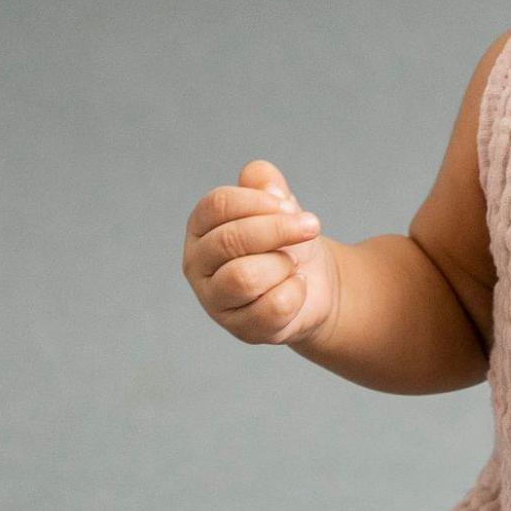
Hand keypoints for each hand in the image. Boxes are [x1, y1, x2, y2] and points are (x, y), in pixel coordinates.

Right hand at [182, 160, 336, 347]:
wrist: (313, 282)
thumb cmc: (287, 240)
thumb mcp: (279, 204)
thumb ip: (265, 183)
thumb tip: (264, 181)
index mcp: (200, 228)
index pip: (216, 205)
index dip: (257, 202)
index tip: (289, 205)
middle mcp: (198, 265)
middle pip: (229, 240)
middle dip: (278, 230)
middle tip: (311, 225)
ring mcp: (216, 301)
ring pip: (244, 277)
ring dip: (283, 265)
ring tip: (293, 263)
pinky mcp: (241, 329)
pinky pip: (272, 307)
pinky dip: (296, 292)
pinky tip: (298, 286)